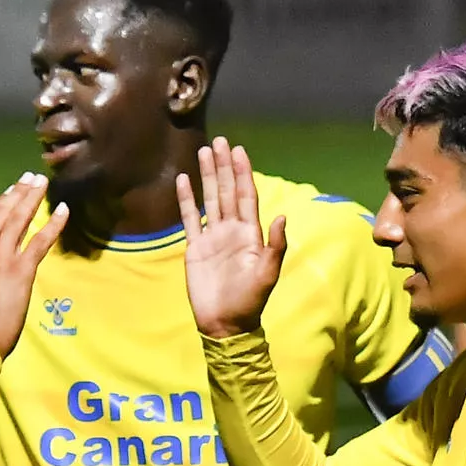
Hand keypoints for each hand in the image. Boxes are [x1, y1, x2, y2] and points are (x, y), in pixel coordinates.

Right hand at [0, 173, 68, 356]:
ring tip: (43, 183)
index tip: (10, 191)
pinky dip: (53, 224)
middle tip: (31, 178)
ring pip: (19, 220)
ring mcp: (3, 257)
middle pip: (4, 213)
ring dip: (32, 198)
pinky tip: (63, 210)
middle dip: (18, 193)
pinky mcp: (22, 270)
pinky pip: (41, 241)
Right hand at [177, 137, 286, 338]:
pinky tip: (183, 180)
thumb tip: (281, 216)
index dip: (243, 173)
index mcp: (250, 234)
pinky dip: (186, 200)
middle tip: (219, 141)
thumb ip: (275, 246)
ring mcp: (213, 237)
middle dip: (224, 166)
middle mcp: (231, 230)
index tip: (239, 151)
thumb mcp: (267, 275)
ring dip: (208, 176)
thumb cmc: (249, 301)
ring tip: (204, 152)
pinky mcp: (195, 247)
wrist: (224, 323)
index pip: (246, 196)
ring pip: (210, 199)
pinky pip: (189, 219)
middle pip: (227, 191)